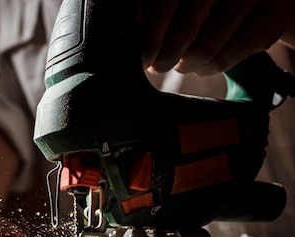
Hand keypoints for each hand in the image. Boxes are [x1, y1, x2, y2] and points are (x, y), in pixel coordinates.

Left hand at [138, 0, 294, 74]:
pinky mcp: (265, 23)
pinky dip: (205, 69)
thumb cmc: (208, 1)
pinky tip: (199, 66)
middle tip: (157, 65)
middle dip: (164, 57)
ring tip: (179, 65)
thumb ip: (156, 7)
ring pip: (203, 50)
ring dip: (184, 65)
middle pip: (182, 32)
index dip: (149, 36)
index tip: (143, 56)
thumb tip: (131, 27)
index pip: (163, 7)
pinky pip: (224, 58)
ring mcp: (247, 0)